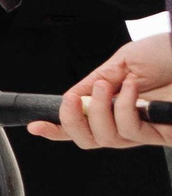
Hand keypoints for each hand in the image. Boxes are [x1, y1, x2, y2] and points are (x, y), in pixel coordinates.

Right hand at [36, 34, 171, 148]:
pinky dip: (124, 108)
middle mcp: (127, 120)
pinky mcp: (161, 134)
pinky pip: (130, 132)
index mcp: (114, 104)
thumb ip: (96, 81)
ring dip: (99, 111)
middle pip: (88, 140)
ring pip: (106, 139)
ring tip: (110, 86)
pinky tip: (133, 89)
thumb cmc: (168, 55)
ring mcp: (144, 129)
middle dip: (72, 121)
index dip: (57, 127)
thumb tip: (73, 98)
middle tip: (73, 100)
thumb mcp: (123, 61)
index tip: (37, 125)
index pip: (81, 123)